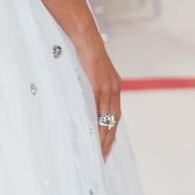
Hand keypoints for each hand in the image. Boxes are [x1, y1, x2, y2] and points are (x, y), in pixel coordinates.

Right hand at [74, 33, 122, 161]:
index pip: (114, 114)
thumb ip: (88, 87)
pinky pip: (101, 110)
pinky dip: (99, 124)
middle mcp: (114, 88)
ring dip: (105, 136)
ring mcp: (109, 87)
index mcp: (113, 86)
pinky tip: (95, 135)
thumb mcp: (88, 73)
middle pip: (114, 120)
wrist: (85, 37)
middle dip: (109, 140)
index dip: (111, 131)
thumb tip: (80, 100)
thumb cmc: (83, 52)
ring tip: (100, 152)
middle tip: (103, 157)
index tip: (106, 146)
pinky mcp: (101, 85)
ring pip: (109, 118)